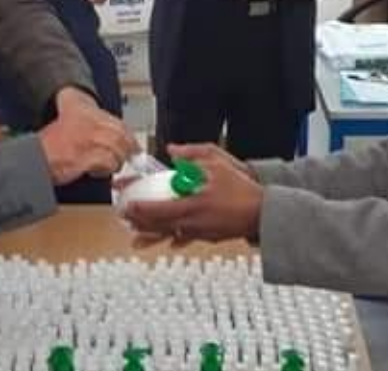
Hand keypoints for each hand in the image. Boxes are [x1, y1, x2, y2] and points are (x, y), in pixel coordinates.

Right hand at [39, 88, 138, 183]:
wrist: (35, 157)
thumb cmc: (51, 145)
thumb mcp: (69, 123)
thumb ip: (92, 126)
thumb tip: (116, 139)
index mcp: (86, 112)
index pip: (119, 123)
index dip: (130, 137)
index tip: (134, 147)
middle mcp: (89, 123)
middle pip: (121, 136)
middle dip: (127, 151)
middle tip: (127, 160)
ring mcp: (87, 139)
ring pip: (117, 149)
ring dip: (116, 161)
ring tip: (108, 167)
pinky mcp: (84, 156)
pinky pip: (107, 162)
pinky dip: (106, 169)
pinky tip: (97, 172)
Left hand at [124, 148, 263, 243]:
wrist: (263, 213)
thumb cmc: (241, 189)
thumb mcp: (217, 163)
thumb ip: (192, 154)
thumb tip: (173, 150)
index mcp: (191, 205)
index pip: (157, 209)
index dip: (139, 208)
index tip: (126, 203)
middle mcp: (192, 223)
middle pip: (158, 225)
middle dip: (139, 222)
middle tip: (124, 216)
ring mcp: (199, 232)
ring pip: (168, 234)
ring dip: (151, 233)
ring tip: (136, 235)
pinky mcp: (207, 237)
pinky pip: (183, 237)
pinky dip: (171, 237)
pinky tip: (165, 238)